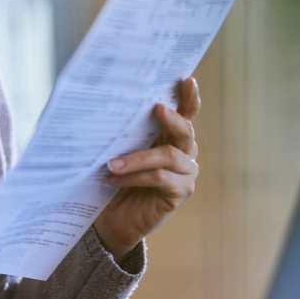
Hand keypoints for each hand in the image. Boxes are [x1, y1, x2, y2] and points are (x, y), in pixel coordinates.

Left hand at [92, 78, 200, 261]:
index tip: (186, 80)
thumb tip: (111, 105)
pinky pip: (161, 178)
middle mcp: (184, 152)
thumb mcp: (119, 151)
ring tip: (111, 163)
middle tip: (156, 108)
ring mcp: (186, 173)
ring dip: (138, 158)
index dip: (189, 97)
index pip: (185, 113)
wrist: (113, 218)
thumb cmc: (116, 179)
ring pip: (169, 156)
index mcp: (171, 137)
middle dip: (172, 118)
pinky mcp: (180, 193)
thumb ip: (125, 133)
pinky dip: (136, 177)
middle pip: (185, 130)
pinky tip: (113, 179)